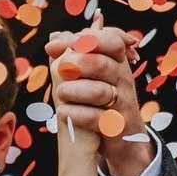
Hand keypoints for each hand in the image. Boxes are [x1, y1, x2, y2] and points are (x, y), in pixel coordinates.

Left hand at [45, 23, 151, 175]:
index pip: (113, 42)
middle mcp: (123, 81)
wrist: (122, 138)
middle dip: (78, 63)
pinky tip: (62, 112)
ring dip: (74, 90)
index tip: (68, 42)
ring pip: (100, 91)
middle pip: (103, 64)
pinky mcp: (116, 127)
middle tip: (61, 68)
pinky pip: (96, 118)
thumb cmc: (102, 100)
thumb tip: (53, 37)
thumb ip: (72, 54)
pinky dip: (76, 114)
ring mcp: (122, 104)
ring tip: (60, 93)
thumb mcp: (92, 75)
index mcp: (118, 64)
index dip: (90, 38)